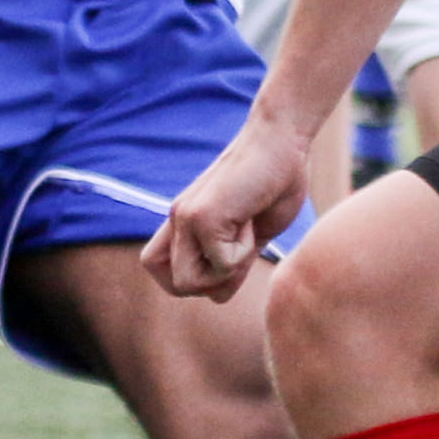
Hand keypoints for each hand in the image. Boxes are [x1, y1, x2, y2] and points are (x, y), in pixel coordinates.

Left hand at [140, 115, 314, 303]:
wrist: (282, 141)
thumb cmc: (274, 182)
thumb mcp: (252, 234)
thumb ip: (232, 264)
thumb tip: (218, 298)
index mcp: (184, 221)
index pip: (156, 267)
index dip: (189, 280)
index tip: (226, 261)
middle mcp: (177, 219)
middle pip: (174, 285)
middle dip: (210, 284)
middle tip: (239, 253)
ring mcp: (186, 217)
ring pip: (188, 282)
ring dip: (225, 271)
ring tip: (245, 234)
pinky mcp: (203, 216)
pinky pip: (220, 263)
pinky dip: (244, 252)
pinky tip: (252, 221)